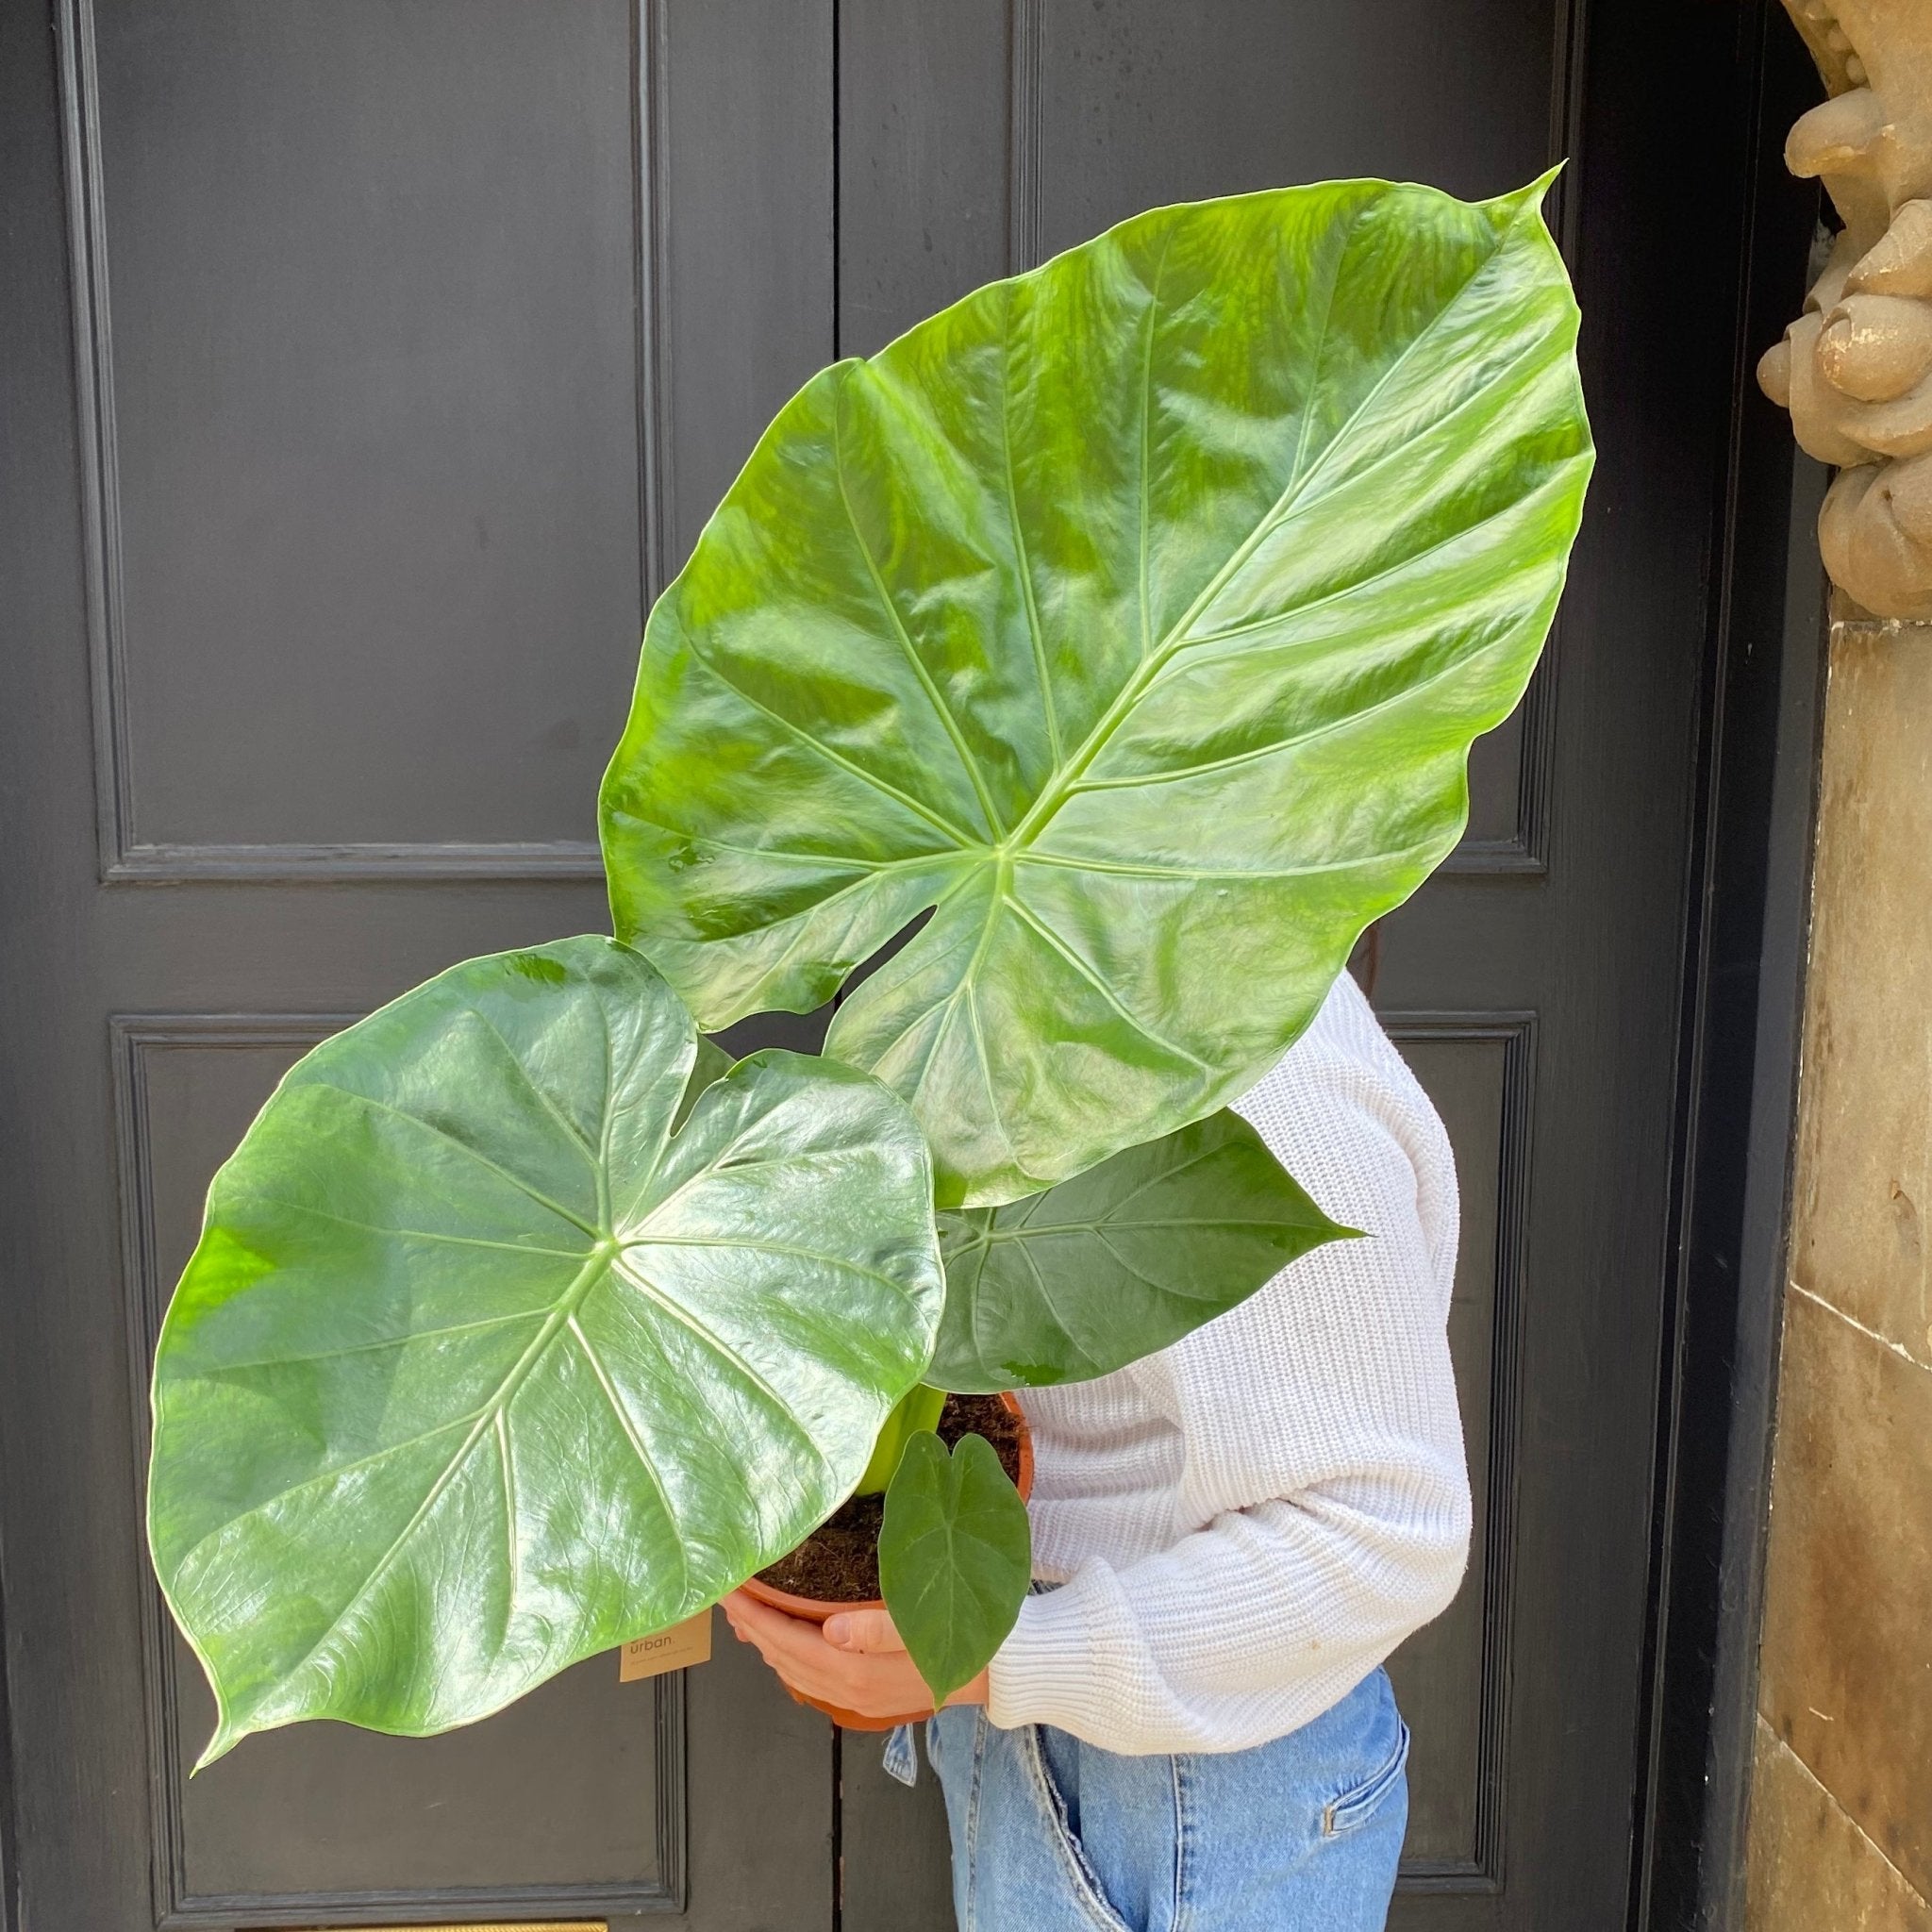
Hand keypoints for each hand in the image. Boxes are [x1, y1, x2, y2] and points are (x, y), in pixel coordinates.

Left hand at [721, 1589, 989, 1719]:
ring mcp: (856, 1697)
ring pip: (793, 1670)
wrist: (997, 1671)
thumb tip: (829, 1630)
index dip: (753, 1614)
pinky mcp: (866, 1698)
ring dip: (765, 1641)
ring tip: (745, 1614)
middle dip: (751, 1624)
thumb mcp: (922, 1626)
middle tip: (725, 1593)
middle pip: (782, 1655)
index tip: (727, 1589)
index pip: (786, 1638)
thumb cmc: (962, 1636)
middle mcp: (847, 1688)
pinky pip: (811, 1679)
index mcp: (855, 1668)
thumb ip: (876, 1629)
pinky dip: (789, 1657)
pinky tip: (785, 1642)